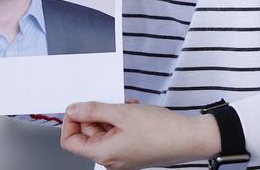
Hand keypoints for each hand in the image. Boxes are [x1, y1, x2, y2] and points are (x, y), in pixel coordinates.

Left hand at [60, 101, 220, 169]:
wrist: (189, 138)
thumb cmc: (160, 131)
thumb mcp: (121, 113)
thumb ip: (93, 110)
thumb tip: (73, 110)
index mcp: (103, 154)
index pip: (70, 142)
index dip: (70, 122)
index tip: (77, 107)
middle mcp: (111, 159)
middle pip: (88, 134)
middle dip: (96, 114)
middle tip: (108, 101)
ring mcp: (123, 156)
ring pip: (105, 131)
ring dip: (111, 114)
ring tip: (126, 105)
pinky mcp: (133, 150)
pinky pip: (118, 133)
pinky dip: (122, 119)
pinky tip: (133, 110)